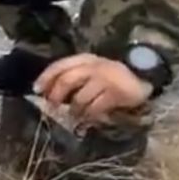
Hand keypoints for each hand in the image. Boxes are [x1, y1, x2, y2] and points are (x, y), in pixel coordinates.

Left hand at [33, 53, 152, 122]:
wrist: (142, 77)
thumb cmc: (109, 76)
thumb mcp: (89, 71)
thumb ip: (71, 78)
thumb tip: (46, 92)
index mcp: (84, 59)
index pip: (59, 65)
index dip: (45, 78)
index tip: (36, 90)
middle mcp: (93, 67)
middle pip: (67, 80)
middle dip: (55, 96)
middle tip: (52, 107)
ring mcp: (105, 79)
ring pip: (80, 97)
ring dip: (73, 110)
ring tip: (74, 116)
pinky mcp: (116, 93)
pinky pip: (95, 107)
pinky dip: (88, 116)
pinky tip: (87, 120)